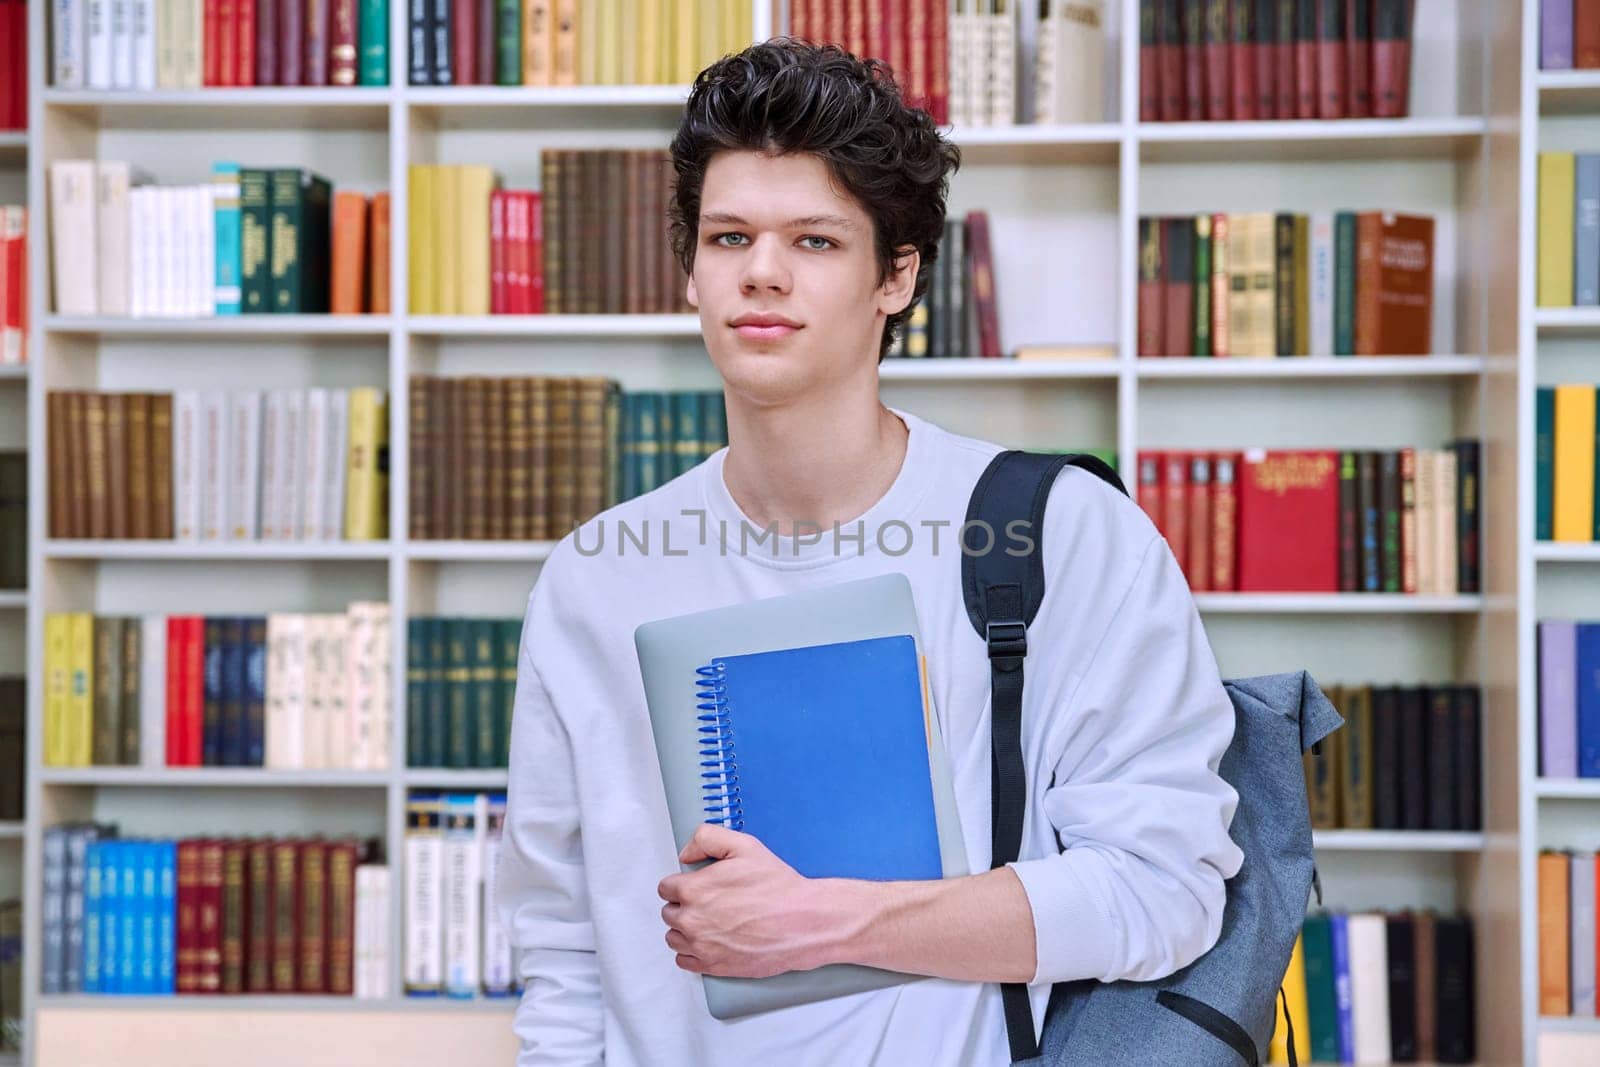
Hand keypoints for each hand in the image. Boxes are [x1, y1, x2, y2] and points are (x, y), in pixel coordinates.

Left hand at [656, 823, 838, 978]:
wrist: (802, 922)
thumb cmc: (777, 887)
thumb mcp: (744, 845)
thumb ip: (707, 839)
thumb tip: (686, 854)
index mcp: (694, 890)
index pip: (665, 888)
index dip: (681, 884)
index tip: (696, 885)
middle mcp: (692, 921)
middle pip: (669, 913)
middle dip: (684, 906)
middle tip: (709, 901)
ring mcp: (701, 946)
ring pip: (674, 937)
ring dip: (686, 929)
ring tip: (709, 921)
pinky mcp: (713, 966)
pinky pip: (685, 961)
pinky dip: (692, 952)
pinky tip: (709, 941)